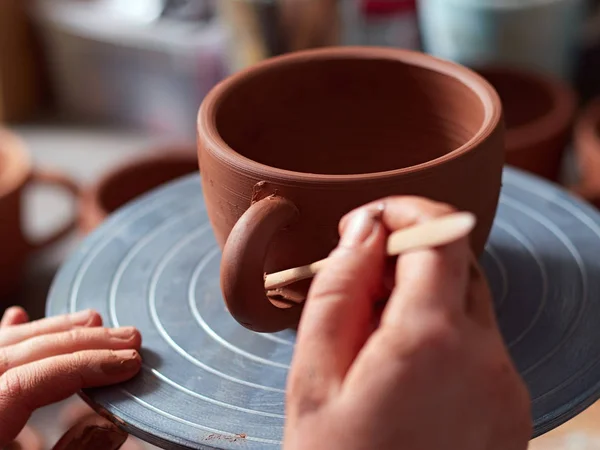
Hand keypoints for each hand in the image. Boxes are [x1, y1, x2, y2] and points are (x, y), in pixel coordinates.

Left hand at [0, 307, 141, 448]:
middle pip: (17, 355)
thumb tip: (113, 425)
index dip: (80, 367)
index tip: (128, 363)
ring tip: (95, 320)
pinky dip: (10, 335)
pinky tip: (21, 317)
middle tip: (128, 338)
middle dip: (78, 342)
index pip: (25, 382)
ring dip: (53, 331)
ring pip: (4, 347)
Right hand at [284, 197, 531, 449]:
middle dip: (410, 254)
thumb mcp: (313, 376)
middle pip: (460, 263)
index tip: (369, 220)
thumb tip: (364, 230)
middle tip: (359, 280)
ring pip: (470, 302)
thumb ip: (339, 290)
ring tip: (374, 334)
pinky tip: (403, 366)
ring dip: (425, 294)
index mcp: (431, 341)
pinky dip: (444, 332)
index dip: (405, 212)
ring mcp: (506, 386)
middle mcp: (486, 358)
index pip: (441, 233)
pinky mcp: (512, 408)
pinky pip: (480, 343)